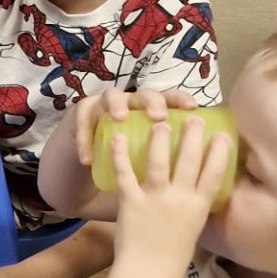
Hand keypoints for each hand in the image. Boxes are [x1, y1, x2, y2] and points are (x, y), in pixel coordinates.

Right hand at [71, 84, 197, 168]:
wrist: (88, 160)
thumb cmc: (126, 163)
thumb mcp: (147, 162)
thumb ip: (166, 165)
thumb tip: (193, 183)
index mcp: (151, 111)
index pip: (170, 99)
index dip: (180, 100)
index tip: (192, 108)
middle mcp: (131, 103)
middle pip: (145, 94)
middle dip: (153, 102)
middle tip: (159, 117)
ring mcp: (106, 105)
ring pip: (111, 95)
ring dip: (117, 104)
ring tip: (120, 117)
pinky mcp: (83, 113)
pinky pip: (83, 121)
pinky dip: (85, 138)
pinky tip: (87, 158)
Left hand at [108, 113, 230, 269]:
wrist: (148, 271)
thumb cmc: (172, 254)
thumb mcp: (194, 228)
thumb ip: (195, 206)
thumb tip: (199, 187)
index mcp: (199, 207)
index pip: (214, 173)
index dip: (219, 152)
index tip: (222, 133)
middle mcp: (180, 199)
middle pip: (189, 160)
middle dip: (192, 136)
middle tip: (192, 117)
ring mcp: (155, 198)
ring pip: (160, 161)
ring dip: (161, 139)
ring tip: (160, 122)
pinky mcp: (130, 201)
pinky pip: (125, 173)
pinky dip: (119, 154)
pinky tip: (116, 137)